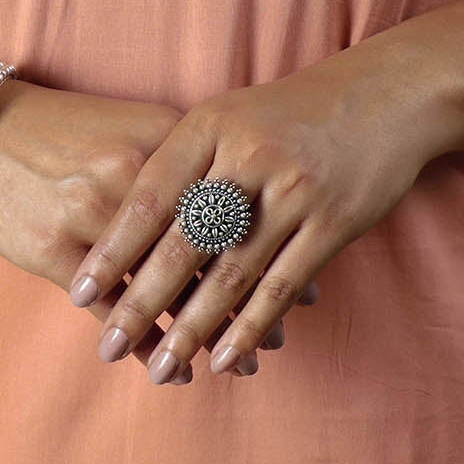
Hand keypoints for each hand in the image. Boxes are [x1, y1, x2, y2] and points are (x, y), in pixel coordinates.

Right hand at [0, 80, 318, 381]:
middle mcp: (132, 174)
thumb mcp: (129, 124)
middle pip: (206, 248)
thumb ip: (183, 157)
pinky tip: (177, 368)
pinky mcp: (56, 252)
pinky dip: (151, 344)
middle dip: (250, 299)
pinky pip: (115, 312)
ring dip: (208, 331)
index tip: (305, 277)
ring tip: (244, 361)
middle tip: (281, 335)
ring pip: (167, 288)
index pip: (228, 200)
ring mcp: (93, 215)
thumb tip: (241, 201)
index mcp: (158, 137)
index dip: (269, 245)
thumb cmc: (60, 129)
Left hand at [63, 46, 433, 382]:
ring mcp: (292, 189)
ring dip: (192, 328)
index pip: (150, 196)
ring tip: (160, 368)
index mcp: (211, 124)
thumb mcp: (230, 116)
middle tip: (106, 346)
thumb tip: (126, 227)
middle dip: (141, 301)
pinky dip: (249, 328)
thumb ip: (186, 164)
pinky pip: (281, 286)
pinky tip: (223, 358)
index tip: (80, 292)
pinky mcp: (331, 222)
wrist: (383, 94)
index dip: (113, 248)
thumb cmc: (291, 112)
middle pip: (183, 241)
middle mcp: (247, 154)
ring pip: (230, 273)